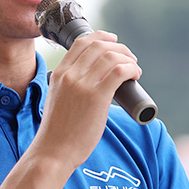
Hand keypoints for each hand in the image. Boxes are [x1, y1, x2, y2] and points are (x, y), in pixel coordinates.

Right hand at [37, 31, 140, 170]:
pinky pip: (119, 71)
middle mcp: (70, 75)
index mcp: (59, 74)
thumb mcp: (58, 98)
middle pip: (99, 46)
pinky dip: (131, 69)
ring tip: (134, 70)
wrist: (53, 151)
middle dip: (119, 48)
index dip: (101, 37)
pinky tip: (135, 76)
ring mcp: (83, 85)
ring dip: (128, 59)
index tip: (113, 41)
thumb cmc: (58, 131)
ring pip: (112, 56)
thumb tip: (92, 81)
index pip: (81, 42)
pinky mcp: (97, 97)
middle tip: (129, 59)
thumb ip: (70, 85)